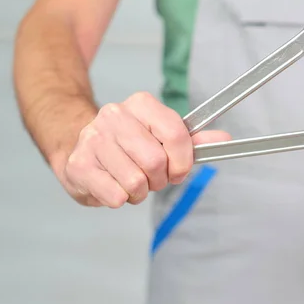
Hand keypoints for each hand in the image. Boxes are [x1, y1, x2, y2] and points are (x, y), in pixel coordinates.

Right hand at [59, 92, 230, 207]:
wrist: (81, 149)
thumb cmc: (128, 146)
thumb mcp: (161, 137)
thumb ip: (193, 140)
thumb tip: (224, 139)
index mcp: (141, 104)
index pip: (176, 134)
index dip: (183, 161)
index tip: (178, 170)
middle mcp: (115, 115)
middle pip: (156, 161)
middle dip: (159, 179)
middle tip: (151, 177)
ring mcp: (93, 139)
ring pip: (136, 182)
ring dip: (139, 192)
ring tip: (130, 181)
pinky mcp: (78, 165)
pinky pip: (116, 196)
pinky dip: (120, 199)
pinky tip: (112, 185)